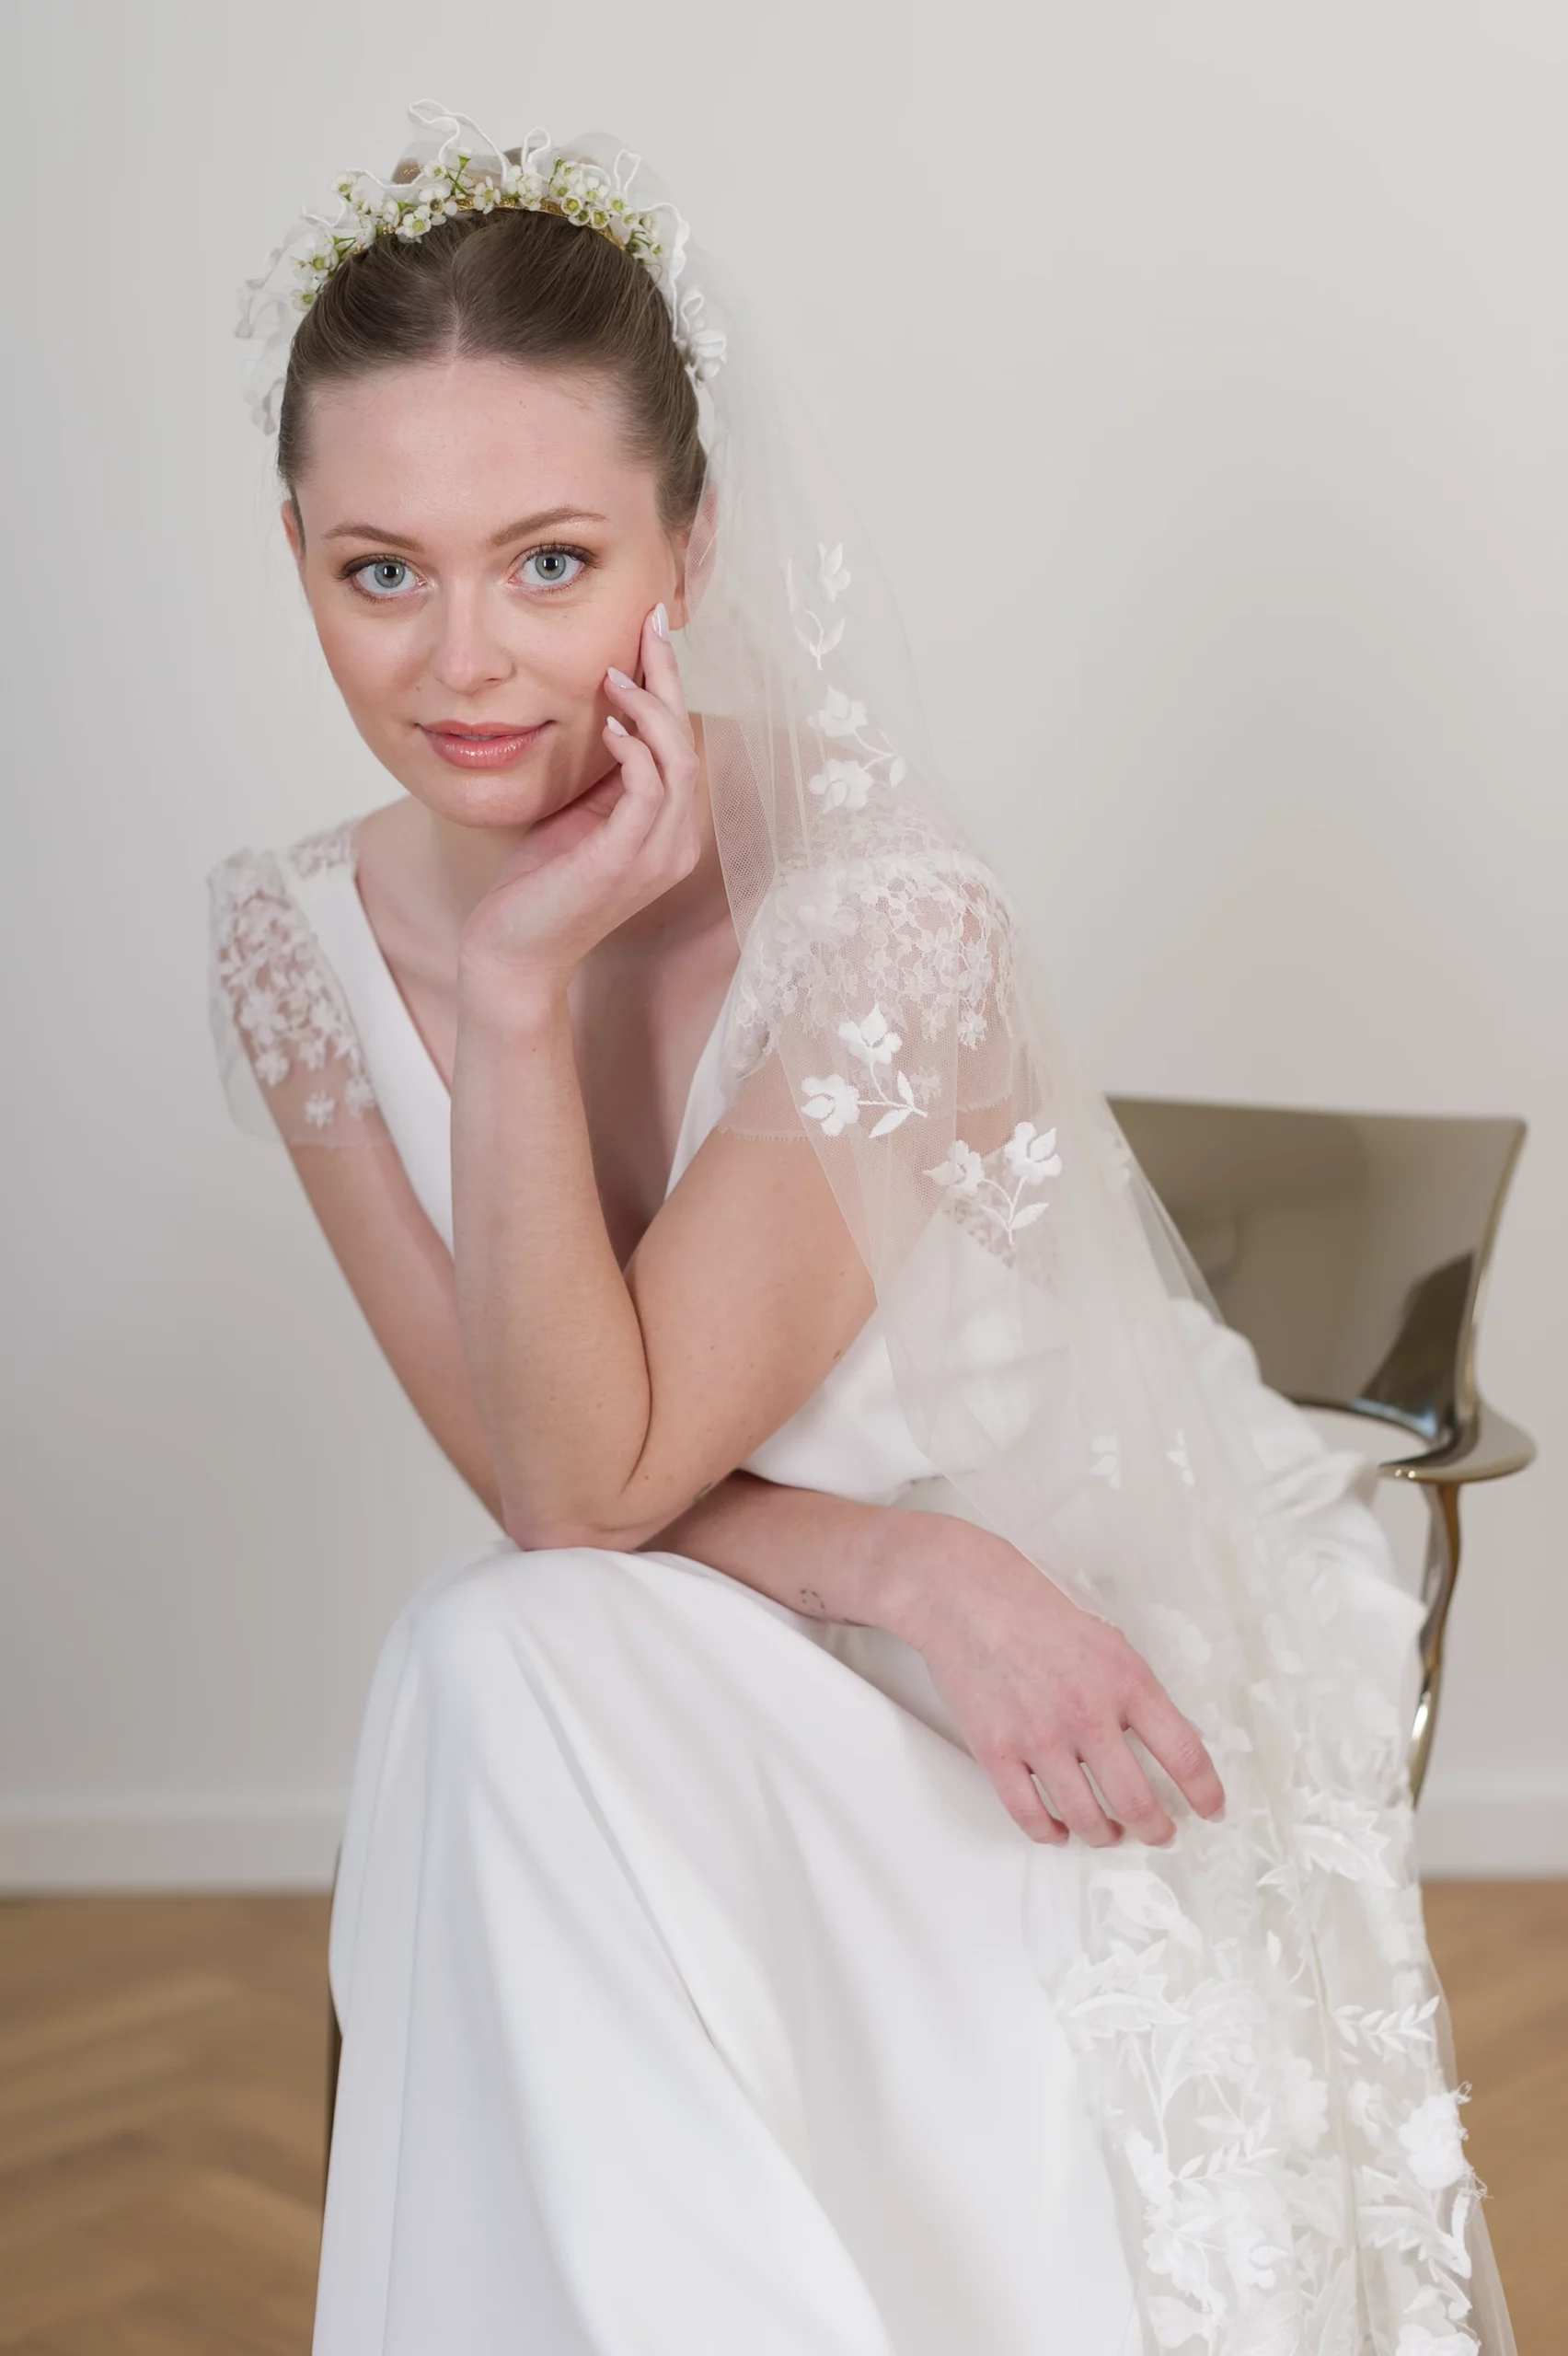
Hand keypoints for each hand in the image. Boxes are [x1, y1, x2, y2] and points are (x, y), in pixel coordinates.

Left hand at [457, 604, 699, 996]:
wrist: (514, 952)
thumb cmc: (539, 885)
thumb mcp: (577, 814)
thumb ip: (603, 775)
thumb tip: (607, 713)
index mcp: (669, 829)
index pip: (682, 744)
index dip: (672, 684)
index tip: (652, 629)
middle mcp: (676, 843)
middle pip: (690, 743)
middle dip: (671, 679)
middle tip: (649, 624)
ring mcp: (657, 856)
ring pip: (679, 764)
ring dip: (651, 711)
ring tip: (615, 676)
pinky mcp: (626, 863)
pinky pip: (649, 793)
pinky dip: (636, 753)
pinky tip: (611, 727)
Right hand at [880, 1513, 1225, 1846]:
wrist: (965, 1595)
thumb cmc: (1035, 1609)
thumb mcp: (1107, 1639)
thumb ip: (1137, 1691)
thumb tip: (1168, 1740)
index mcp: (1125, 1680)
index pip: (1184, 1754)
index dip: (1205, 1794)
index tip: (1211, 1810)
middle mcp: (1087, 1713)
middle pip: (1136, 1802)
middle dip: (1156, 1830)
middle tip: (1159, 1833)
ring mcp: (1039, 1736)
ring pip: (1086, 1819)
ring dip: (1105, 1836)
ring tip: (1110, 1834)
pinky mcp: (996, 1751)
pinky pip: (1029, 1815)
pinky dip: (1050, 1834)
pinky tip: (1058, 1830)